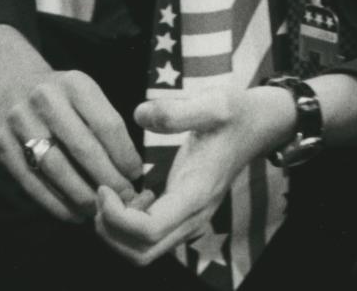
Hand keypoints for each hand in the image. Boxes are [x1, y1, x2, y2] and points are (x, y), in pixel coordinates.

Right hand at [0, 25, 143, 221]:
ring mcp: (18, 120)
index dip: (125, 156)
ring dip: (81, 195)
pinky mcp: (0, 143)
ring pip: (55, 168)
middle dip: (107, 180)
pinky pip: (31, 181)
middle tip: (123, 200)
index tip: (135, 176)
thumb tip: (130, 173)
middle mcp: (44, 97)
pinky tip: (72, 212)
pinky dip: (55, 202)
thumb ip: (104, 125)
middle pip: (82, 147)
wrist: (7, 79)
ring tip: (98, 209)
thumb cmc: (58, 96)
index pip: (107, 124)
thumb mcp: (83, 93)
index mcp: (73, 83)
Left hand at [94, 86, 295, 265]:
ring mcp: (189, 220)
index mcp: (195, 194)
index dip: (116, 217)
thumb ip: (175, 111)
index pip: (148, 231)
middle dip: (110, 231)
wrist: (256, 125)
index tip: (103, 186)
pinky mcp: (184, 215)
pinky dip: (128, 226)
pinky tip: (127, 193)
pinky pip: (149, 238)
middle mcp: (193, 217)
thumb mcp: (211, 103)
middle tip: (100, 192)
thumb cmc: (234, 113)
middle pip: (141, 253)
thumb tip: (140, 114)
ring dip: (116, 232)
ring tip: (110, 193)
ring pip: (144, 252)